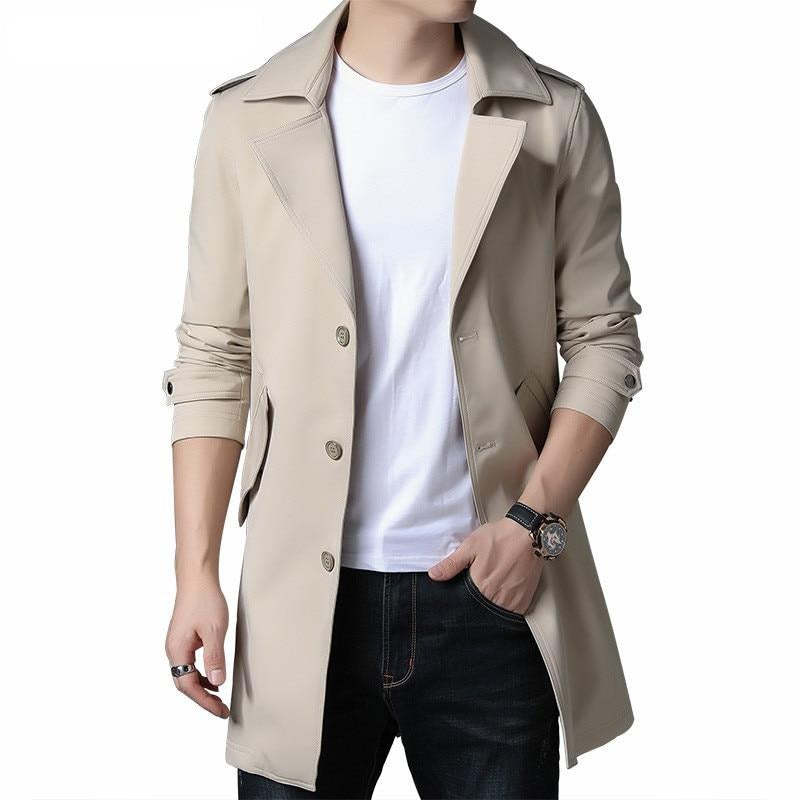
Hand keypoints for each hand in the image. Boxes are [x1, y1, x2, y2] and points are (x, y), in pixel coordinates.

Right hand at [165, 577, 229, 717]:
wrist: (197, 578)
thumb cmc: (205, 600)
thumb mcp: (215, 630)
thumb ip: (215, 658)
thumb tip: (217, 684)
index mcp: (177, 651)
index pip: (188, 686)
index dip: (205, 702)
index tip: (220, 711)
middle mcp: (173, 650)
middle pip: (185, 684)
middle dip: (203, 698)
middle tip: (221, 709)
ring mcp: (177, 644)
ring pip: (187, 674)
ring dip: (202, 687)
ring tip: (219, 697)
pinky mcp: (183, 637)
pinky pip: (190, 663)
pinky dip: (201, 674)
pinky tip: (214, 676)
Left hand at [427, 517, 543, 614]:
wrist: (529, 534)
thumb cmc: (500, 538)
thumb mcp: (471, 546)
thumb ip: (452, 564)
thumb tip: (433, 575)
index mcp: (480, 586)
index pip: (465, 602)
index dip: (464, 597)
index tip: (467, 588)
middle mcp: (496, 598)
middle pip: (481, 608)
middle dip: (478, 600)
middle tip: (483, 583)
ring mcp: (512, 601)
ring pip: (496, 611)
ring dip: (492, 604)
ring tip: (494, 586)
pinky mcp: (525, 600)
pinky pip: (512, 612)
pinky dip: (507, 606)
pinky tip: (505, 591)